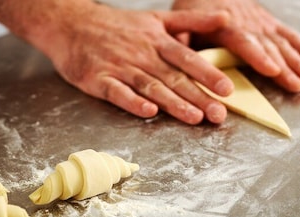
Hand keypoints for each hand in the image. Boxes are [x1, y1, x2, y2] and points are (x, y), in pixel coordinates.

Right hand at [18, 1, 233, 123]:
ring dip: (173, 103)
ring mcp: (120, 67)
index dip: (208, 74)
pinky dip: (133, 102)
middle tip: (219, 114)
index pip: (187, 58)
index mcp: (156, 40)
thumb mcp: (155, 17)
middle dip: (198, 96)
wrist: (71, 24)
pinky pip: (118, 92)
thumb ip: (190, 21)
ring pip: (151, 86)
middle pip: (173, 77)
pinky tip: (148, 112)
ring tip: (194, 117)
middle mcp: (141, 54)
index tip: (227, 89)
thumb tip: (225, 16)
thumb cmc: (116, 26)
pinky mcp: (98, 79)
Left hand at [172, 0, 299, 92]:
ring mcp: (260, 22)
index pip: (244, 42)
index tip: (272, 70)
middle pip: (268, 46)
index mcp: (225, 26)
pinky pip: (288, 34)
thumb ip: (183, 41)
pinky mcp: (268, 22)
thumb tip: (180, 60)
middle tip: (296, 84)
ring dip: (296, 59)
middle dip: (284, 66)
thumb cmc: (194, 7)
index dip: (259, 56)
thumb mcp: (182, 21)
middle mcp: (247, 23)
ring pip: (281, 41)